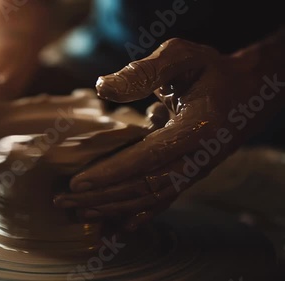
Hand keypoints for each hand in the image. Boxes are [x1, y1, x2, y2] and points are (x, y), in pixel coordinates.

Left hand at [54, 38, 275, 230]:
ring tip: (80, 212)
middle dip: (104, 197)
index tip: (79, 182)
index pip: (151, 156)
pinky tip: (116, 226)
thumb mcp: (182, 56)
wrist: (247, 91)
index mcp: (198, 127)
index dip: (114, 171)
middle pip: (148, 186)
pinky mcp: (189, 175)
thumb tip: (102, 88)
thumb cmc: (209, 71)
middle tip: (65, 200)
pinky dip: (138, 214)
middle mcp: (198, 157)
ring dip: (115, 207)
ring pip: (152, 197)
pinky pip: (163, 199)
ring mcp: (195, 170)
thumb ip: (145, 71)